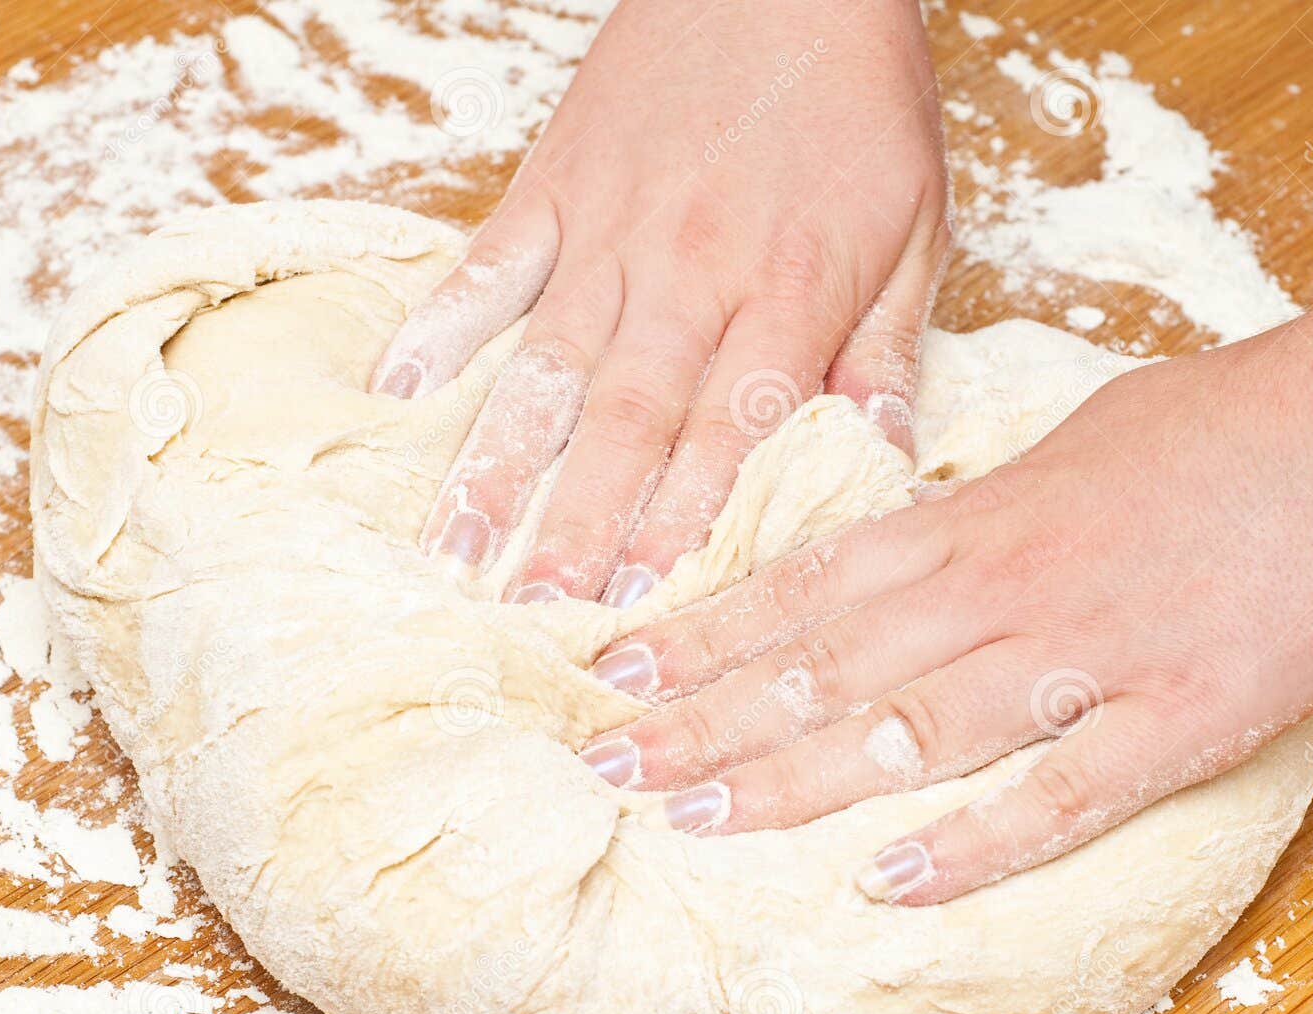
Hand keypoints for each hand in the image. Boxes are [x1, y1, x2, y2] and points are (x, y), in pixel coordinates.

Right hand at [372, 0, 950, 604]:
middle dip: (581, 527)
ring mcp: (609, 229)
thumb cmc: (859, 96)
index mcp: (788, 292)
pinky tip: (393, 390)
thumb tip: (885, 458)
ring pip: (546, 364)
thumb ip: (890, 346)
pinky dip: (441, 324)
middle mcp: (688, 274)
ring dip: (499, 462)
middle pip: (628, 421)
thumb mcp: (918, 221)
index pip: (729, 432)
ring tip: (455, 549)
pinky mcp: (556, 184)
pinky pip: (490, 264)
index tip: (647, 607)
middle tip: (538, 617)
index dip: (684, 524)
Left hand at [579, 250, 1312, 903]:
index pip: (802, 585)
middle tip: (602, 755)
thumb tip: (903, 530)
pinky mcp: (1178, 721)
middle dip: (703, 715)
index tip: (614, 667)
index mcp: (972, 520)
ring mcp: (1084, 659)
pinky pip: (1059, 797)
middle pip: (823, 666)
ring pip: (905, 731)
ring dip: (787, 780)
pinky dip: (973, 845)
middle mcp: (1001, 590)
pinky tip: (888, 883)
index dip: (702, 632)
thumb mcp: (1066, 443)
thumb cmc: (1222, 424)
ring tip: (689, 815)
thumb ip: (972, 503)